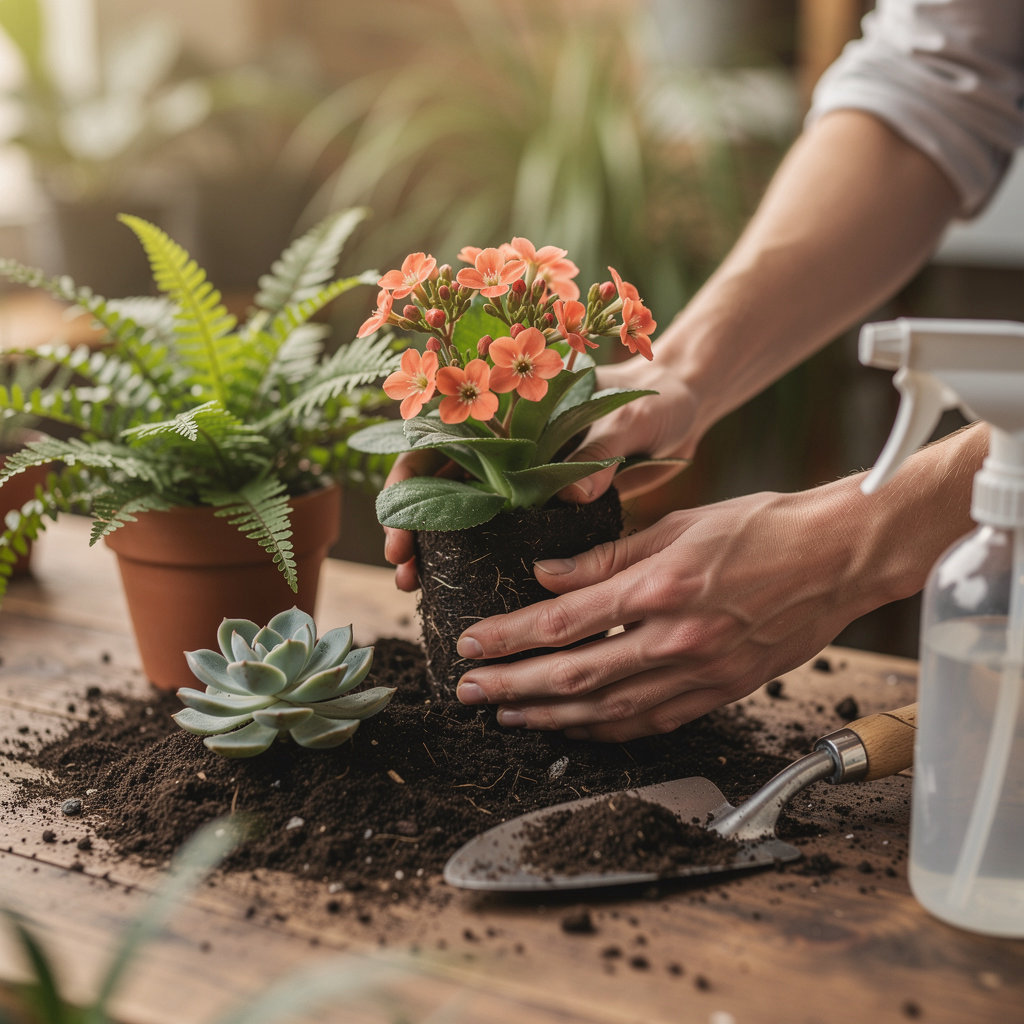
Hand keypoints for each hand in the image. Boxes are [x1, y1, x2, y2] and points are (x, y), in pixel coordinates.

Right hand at [383, 354, 698, 589]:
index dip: (408, 480)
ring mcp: (528, 482)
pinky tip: (472, 591)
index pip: (439, 439)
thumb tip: (576, 495)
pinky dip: (488, 562)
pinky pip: (511, 537)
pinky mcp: (553, 511)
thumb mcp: (628, 417)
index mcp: (512, 415)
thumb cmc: (654, 395)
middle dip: (412, 528)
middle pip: (440, 485)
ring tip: (420, 593)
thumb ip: (601, 449)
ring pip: (467, 516)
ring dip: (441, 552)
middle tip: (405, 576)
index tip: (402, 524)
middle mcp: (511, 449)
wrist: (685, 406)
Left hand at [453, 485, 876, 741]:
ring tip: (508, 714)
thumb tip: (549, 578)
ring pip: (608, 710)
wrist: (838, 557)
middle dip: (512, 685)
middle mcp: (675, 638)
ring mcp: (700, 673)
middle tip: (469, 690)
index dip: (509, 637)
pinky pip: (652, 723)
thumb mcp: (678, 523)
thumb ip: (607, 556)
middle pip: (574, 675)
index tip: (472, 643)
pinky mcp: (721, 692)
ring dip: (550, 717)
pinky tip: (575, 730)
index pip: (563, 621)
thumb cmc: (763, 528)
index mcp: (660, 586)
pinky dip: (606, 731)